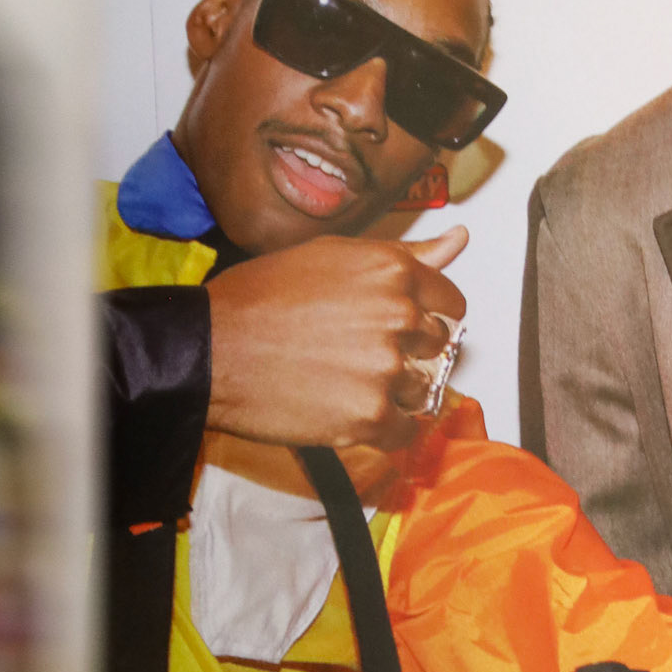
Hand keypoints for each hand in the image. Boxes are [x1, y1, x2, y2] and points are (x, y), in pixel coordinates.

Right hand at [204, 226, 466, 449]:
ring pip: (420, 389)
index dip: (429, 317)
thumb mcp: (332, 256)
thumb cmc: (258, 298)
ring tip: (343, 381)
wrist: (212, 349)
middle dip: (408, 353)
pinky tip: (347, 411)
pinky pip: (403, 432)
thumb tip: (459, 239)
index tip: (408, 328)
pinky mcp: (368, 415)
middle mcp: (398, 316)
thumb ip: (403, 254)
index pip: (450, 302)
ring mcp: (386, 368)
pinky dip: (382, 430)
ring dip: (392, 392)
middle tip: (360, 355)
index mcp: (392, 271)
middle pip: (437, 346)